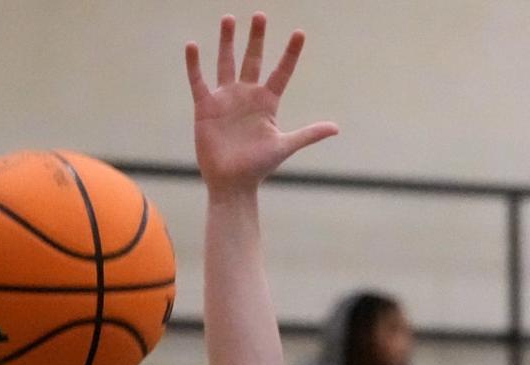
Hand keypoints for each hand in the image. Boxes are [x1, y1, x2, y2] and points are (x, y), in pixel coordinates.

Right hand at [185, 14, 338, 193]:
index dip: (290, 53)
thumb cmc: (259, 167)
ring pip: (226, 63)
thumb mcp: (285, 146)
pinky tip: (193, 45)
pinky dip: (194, 64)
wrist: (232, 183)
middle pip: (253, 59)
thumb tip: (336, 128)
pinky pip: (199, 80)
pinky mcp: (206, 107)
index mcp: (268, 103)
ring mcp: (226, 99)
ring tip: (229, 18)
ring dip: (227, 41)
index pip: (281, 72)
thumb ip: (309, 134)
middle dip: (256, 38)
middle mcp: (247, 96)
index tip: (300, 33)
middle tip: (260, 15)